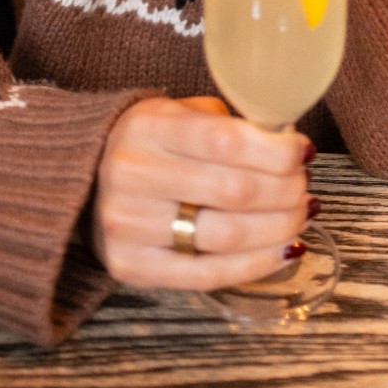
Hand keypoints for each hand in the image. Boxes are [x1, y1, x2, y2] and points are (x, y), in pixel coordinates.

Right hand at [91, 96, 309, 291]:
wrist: (83, 181)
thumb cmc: (150, 144)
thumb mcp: (177, 113)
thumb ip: (227, 124)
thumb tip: (288, 147)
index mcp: (148, 126)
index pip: (226, 141)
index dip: (276, 151)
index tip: (303, 152)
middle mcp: (133, 174)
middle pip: (235, 190)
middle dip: (286, 190)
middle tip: (304, 186)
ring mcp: (129, 226)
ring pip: (227, 235)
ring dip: (279, 227)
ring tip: (301, 216)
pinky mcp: (131, 267)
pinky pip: (208, 274)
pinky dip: (257, 264)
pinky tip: (285, 250)